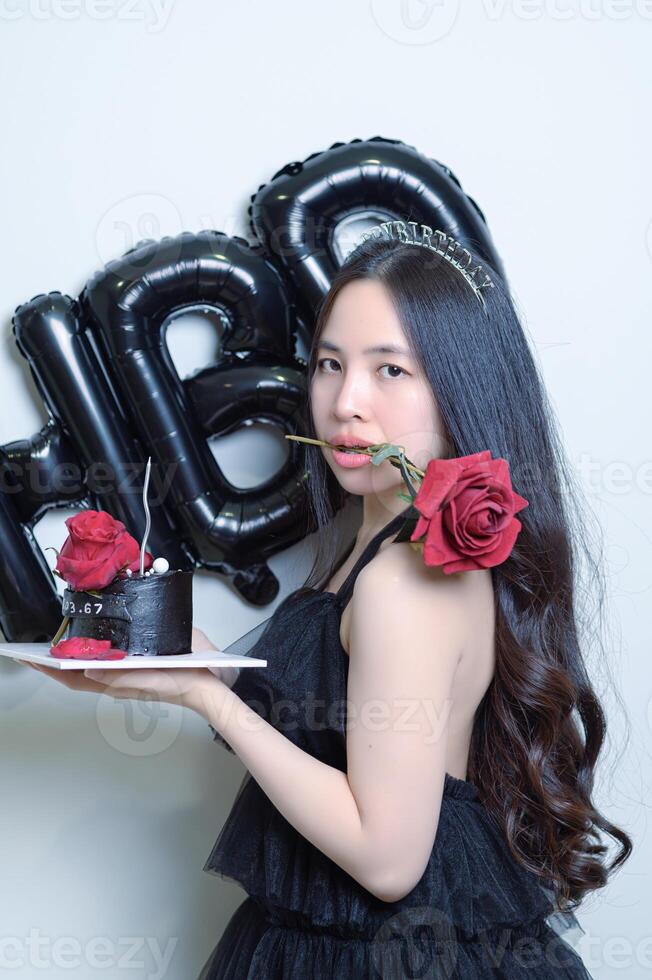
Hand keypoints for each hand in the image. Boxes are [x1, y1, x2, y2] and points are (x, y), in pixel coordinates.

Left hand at [19, 626, 229, 715]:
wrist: (208, 683)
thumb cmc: (184, 680)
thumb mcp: (152, 676)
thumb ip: (121, 677)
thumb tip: (90, 673)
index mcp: (117, 682)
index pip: (74, 678)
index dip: (50, 670)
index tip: (31, 659)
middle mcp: (118, 679)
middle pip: (76, 673)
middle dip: (53, 664)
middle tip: (32, 652)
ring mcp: (127, 673)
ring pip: (89, 668)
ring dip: (69, 658)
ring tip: (51, 648)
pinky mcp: (138, 665)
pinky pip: (106, 662)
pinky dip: (91, 654)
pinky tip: (89, 645)